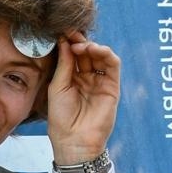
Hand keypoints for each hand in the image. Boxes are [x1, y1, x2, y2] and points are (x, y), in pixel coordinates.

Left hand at [47, 32, 120, 165]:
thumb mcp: (58, 87)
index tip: (61, 31)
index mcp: (72, 78)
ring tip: (80, 45)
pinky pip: (113, 66)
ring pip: (101, 56)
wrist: (74, 141)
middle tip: (70, 32)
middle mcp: (87, 78)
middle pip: (87, 53)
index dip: (69, 42)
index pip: (73, 54)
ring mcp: (100, 82)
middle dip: (79, 40)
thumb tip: (66, 41)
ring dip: (91, 46)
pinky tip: (93, 50)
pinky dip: (105, 53)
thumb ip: (65, 64)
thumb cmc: (61, 118)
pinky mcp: (112, 87)